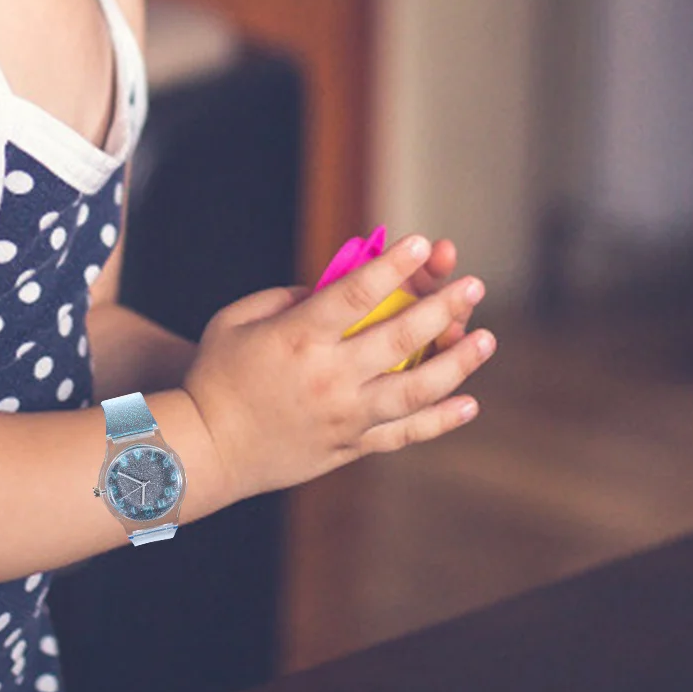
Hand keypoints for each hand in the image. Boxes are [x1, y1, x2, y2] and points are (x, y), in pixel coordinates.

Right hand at [182, 235, 493, 501]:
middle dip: (442, 306)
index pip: (356, 293)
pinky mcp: (350, 446)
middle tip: (474, 285)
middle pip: (399, 337)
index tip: (422, 243)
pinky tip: (470, 403)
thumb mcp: (236, 319)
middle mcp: (328, 376)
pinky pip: (404, 434)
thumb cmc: (216, 375)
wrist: (206, 448)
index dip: (393, 265)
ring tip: (486, 339)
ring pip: (415, 388)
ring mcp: (344, 415)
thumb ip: (287, 298)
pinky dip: (439, 421)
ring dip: (456, 363)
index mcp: (298, 337)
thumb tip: (335, 288)